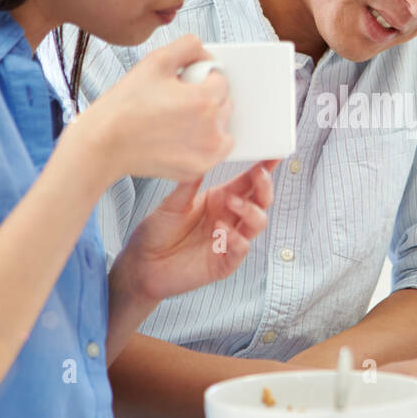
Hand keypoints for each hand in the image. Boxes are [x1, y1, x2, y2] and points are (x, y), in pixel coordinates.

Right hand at [77, 34, 233, 182]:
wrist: (104, 143)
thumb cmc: (126, 104)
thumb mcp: (156, 60)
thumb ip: (188, 47)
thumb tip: (205, 54)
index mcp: (204, 100)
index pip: (222, 81)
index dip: (203, 78)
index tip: (185, 83)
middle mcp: (211, 129)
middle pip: (225, 104)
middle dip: (207, 98)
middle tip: (178, 100)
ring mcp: (206, 152)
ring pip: (222, 128)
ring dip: (209, 121)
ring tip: (179, 119)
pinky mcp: (197, 169)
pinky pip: (215, 151)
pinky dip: (204, 144)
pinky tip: (180, 137)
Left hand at [111, 160, 278, 303]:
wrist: (142, 264)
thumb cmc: (156, 232)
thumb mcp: (172, 203)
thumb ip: (190, 184)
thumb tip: (204, 156)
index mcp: (220, 199)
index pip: (248, 182)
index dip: (264, 168)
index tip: (274, 153)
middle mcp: (229, 218)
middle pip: (260, 201)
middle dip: (264, 187)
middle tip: (258, 174)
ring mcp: (229, 240)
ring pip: (257, 223)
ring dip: (250, 210)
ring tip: (231, 203)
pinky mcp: (224, 262)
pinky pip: (241, 249)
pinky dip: (237, 239)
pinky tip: (222, 231)